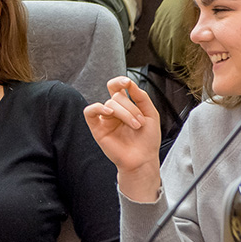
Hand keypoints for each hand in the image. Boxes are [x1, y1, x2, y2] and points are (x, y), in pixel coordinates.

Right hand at [84, 77, 161, 201]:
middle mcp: (114, 111)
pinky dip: (98, 108)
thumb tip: (130, 84)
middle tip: (140, 122)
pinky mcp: (97, 129)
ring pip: (109, 104)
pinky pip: (89, 112)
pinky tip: (109, 113)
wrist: (143, 159)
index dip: (119, 81)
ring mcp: (105, 120)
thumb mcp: (151, 114)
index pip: (116, 87)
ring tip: (135, 125)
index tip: (127, 83)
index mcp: (125, 106)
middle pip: (116, 96)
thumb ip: (141, 97)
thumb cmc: (147, 140)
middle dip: (131, 107)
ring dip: (125, 113)